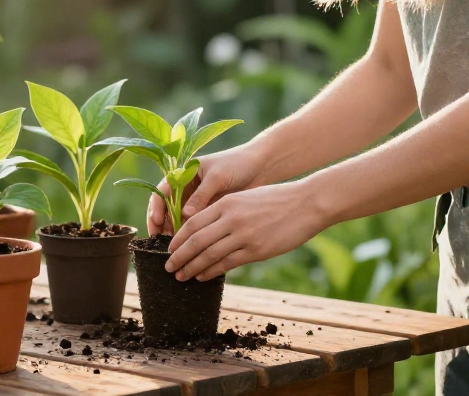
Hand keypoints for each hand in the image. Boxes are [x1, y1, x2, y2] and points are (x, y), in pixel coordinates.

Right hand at [147, 144, 266, 235]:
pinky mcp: (209, 211)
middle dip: (161, 224)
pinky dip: (190, 235)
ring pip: (178, 219)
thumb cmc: (237, 164)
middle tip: (160, 240)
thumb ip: (201, 195)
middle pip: (166, 208)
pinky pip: (195, 224)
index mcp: (184, 174)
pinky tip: (190, 246)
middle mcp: (187, 189)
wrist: (260, 166)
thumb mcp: (217, 177)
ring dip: (175, 232)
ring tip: (174, 246)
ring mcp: (197, 201)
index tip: (157, 221)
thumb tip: (185, 215)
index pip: (162, 191)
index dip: (157, 206)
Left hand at [163, 181, 327, 280]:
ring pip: (208, 255)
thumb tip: (204, 230)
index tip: (169, 250)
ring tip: (181, 276)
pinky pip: (227, 263)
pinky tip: (202, 276)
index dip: (177, 239)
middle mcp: (230, 219)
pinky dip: (211, 271)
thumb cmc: (275, 200)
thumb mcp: (243, 198)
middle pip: (195, 241)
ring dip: (192, 268)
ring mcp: (243, 235)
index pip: (192, 224)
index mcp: (225, 204)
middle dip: (179, 257)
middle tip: (168, 267)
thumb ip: (223, 211)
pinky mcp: (256, 250)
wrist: (306, 203)